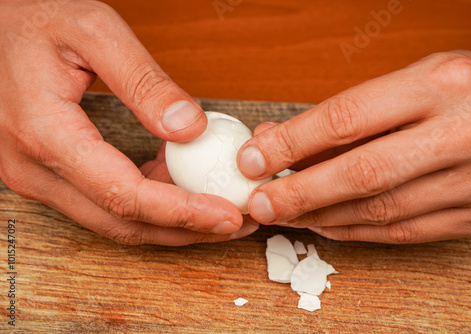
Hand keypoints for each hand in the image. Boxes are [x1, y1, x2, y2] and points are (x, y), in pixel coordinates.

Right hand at [0, 0, 255, 245]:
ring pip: (115, 221)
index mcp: (44, 133)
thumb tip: (190, 129)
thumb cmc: (32, 21)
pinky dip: (148, 203)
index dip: (181, 212)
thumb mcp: (93, 31)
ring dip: (170, 222)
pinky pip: (105, 202)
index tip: (226, 216)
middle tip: (234, 223)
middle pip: (122, 223)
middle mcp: (35, 169)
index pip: (124, 194)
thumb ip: (143, 81)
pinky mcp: (49, 175)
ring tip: (217, 209)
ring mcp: (39, 177)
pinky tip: (180, 186)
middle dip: (184, 229)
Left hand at [238, 51, 470, 243]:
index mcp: (441, 86)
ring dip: (320, 217)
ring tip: (285, 214)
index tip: (253, 159)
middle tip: (259, 203)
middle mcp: (462, 134)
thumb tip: (282, 139)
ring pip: (378, 211)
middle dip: (298, 193)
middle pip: (359, 174)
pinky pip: (403, 232)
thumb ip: (351, 113)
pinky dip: (356, 232)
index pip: (345, 118)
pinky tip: (325, 225)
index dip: (291, 144)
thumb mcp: (415, 80)